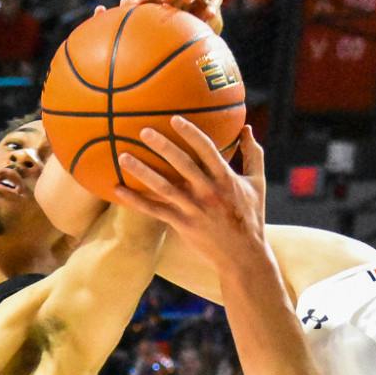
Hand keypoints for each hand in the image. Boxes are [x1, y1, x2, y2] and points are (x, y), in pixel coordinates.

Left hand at [110, 120, 266, 274]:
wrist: (244, 255)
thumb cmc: (251, 216)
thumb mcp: (258, 183)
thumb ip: (253, 153)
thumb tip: (246, 127)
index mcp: (226, 179)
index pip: (207, 150)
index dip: (190, 133)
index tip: (174, 119)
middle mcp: (208, 192)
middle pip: (182, 164)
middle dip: (163, 146)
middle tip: (144, 131)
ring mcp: (194, 209)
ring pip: (164, 187)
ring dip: (142, 171)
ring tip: (123, 156)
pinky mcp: (183, 224)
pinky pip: (155, 210)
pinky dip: (136, 200)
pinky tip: (117, 189)